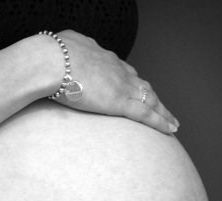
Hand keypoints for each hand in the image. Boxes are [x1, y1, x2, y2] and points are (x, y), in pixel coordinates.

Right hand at [54, 30, 178, 133]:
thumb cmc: (49, 56)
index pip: (124, 71)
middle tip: (162, 108)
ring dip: (163, 112)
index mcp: (102, 57)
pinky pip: (146, 114)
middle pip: (142, 85)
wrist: (51, 61)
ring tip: (172, 123)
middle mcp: (117, 70)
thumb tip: (65, 58)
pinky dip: (161, 122)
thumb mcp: (61, 49)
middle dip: (153, 98)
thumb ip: (68, 54)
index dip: (133, 82)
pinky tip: (171, 129)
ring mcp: (121, 85)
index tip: (138, 90)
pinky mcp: (120, 102)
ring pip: (150, 100)